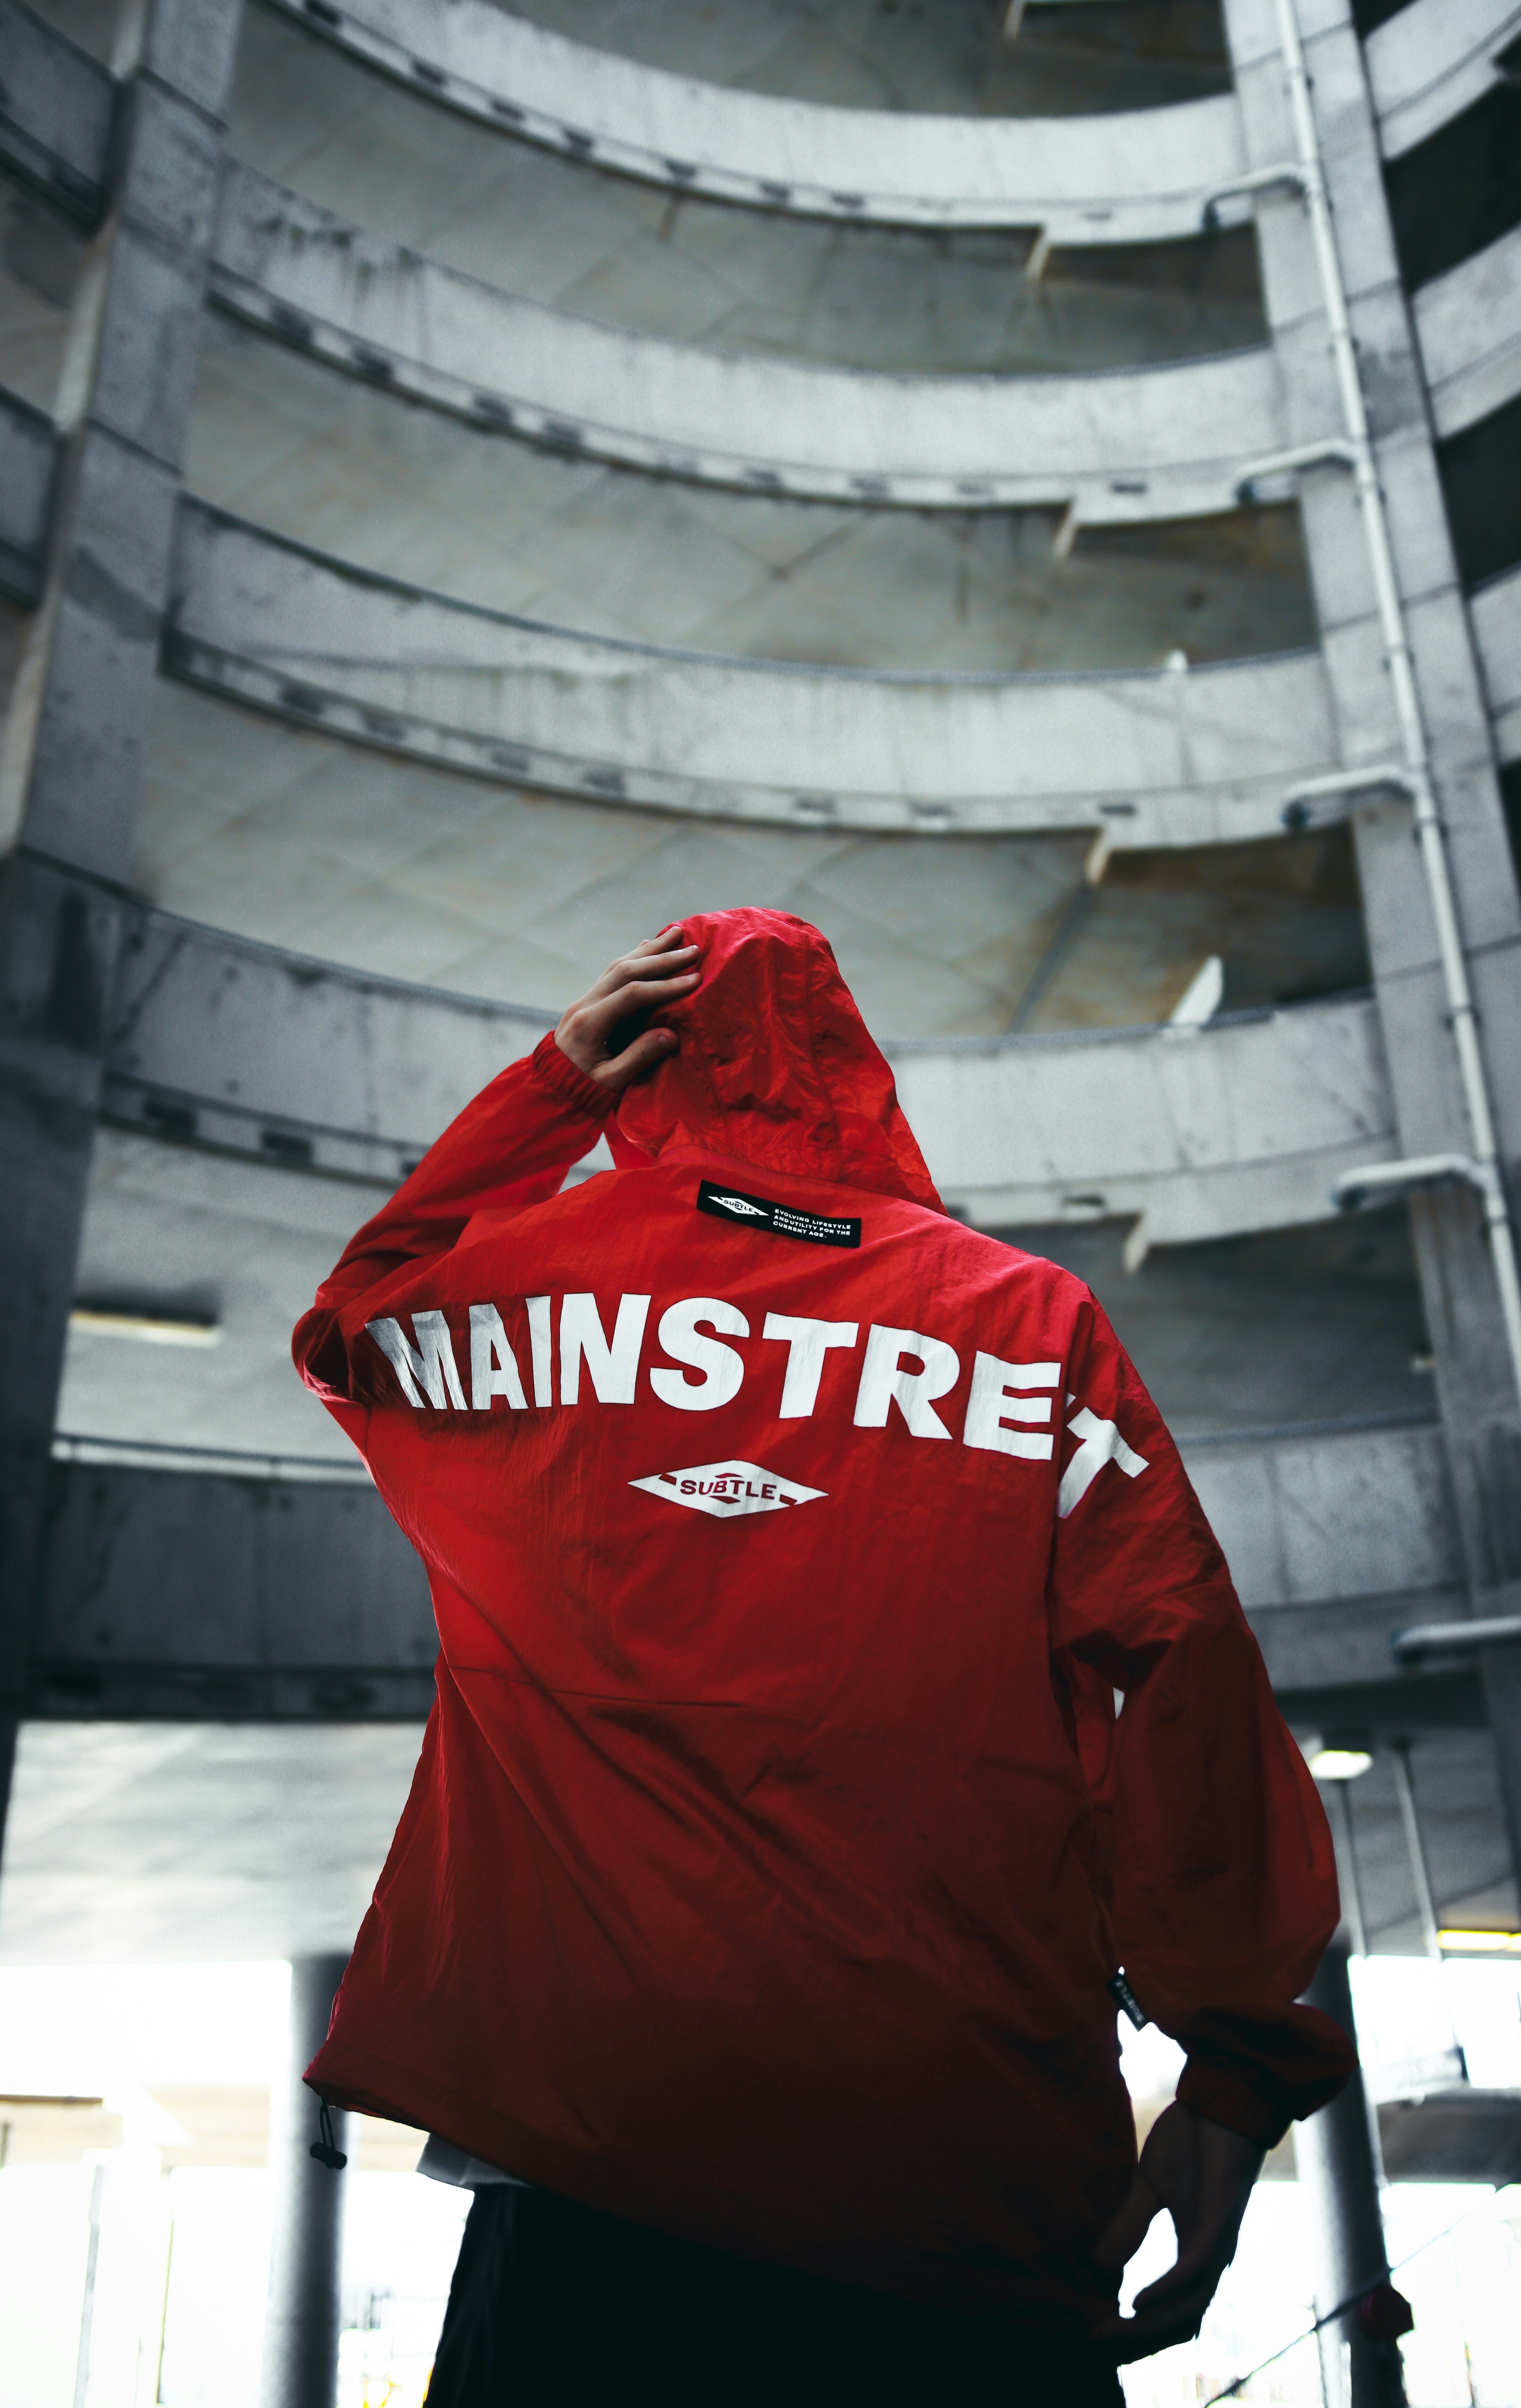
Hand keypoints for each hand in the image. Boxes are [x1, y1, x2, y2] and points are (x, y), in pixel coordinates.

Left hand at [554, 928, 699, 1092]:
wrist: (549, 1088)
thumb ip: (638, 1058)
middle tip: (692, 949)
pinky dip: (632, 957)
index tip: (694, 980)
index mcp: (590, 1024)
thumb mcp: (610, 1083)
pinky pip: (610, 971)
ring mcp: (583, 999)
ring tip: (674, 934)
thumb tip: (672, 1035)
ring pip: (616, 965)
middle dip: (661, 958)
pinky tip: (646, 946)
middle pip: (624, 970)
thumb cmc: (582, 1090)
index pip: (632, 994)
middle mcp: (584, 1004)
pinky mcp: (586, 1001)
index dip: (665, 986)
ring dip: (648, 950)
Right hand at [1093, 2102, 1263, 2363]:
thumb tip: (1099, 2267)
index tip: (1096, 2332)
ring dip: (1150, 2326)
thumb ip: (1129, 2226)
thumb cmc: (1191, 2140)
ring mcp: (1217, 2242)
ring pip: (1189, 2307)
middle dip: (1139, 2340)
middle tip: (1098, 2342)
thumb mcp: (1148, 2186)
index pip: (1172, 2311)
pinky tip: (1138, 2301)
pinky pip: (1195, 2269)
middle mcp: (1211, 2258)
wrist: (1220, 2099)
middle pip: (1181, 2323)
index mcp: (1196, 2252)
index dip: (1137, 2330)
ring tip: (1112, 2329)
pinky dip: (1168, 2292)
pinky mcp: (1219, 2221)